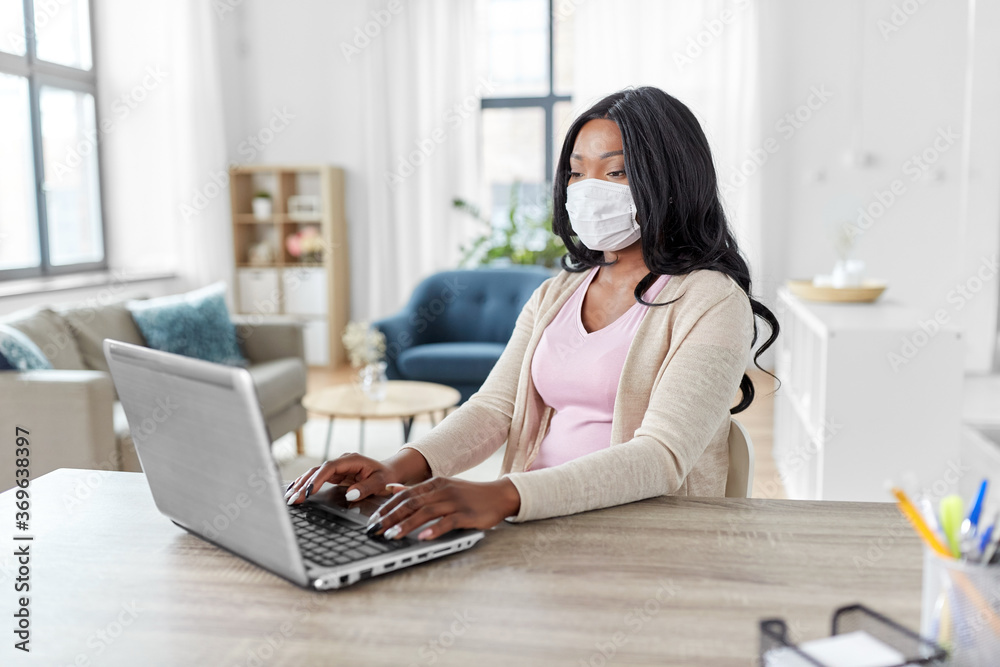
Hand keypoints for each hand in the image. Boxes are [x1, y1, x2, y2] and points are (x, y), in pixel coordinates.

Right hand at [283, 448, 431, 504]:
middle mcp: (341, 461)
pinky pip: (316, 478)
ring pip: (314, 474)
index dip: (317, 478)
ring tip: (289, 497)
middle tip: (293, 499)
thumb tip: (350, 494)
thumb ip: (366, 488)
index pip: (329, 467)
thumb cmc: (386, 477)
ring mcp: (337, 467)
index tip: (308, 491)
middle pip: (318, 470)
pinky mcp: (334, 474)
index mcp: (352, 460)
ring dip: (301, 485)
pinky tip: (294, 491)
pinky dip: (305, 484)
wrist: (389, 472)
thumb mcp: (380, 483)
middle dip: (304, 484)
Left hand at [367, 476, 520, 540]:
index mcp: (434, 483)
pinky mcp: (467, 514)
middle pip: (411, 503)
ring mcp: (455, 501)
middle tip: (375, 530)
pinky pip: (448, 522)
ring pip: (426, 512)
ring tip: (392, 535)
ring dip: (407, 524)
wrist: (499, 495)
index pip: (405, 495)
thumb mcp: (442, 487)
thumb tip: (391, 489)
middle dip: (391, 517)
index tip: (373, 520)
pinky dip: (434, 529)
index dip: (387, 507)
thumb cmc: (469, 494)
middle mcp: (442, 490)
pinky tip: (423, 537)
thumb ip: (416, 489)